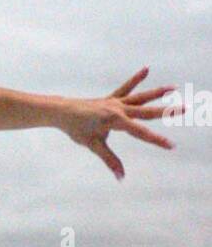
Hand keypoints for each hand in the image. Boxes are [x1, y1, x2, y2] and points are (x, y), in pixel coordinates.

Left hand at [59, 67, 180, 179]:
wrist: (62, 111)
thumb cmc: (77, 129)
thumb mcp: (94, 145)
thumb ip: (110, 160)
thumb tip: (121, 177)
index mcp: (116, 120)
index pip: (141, 133)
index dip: (157, 140)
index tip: (171, 146)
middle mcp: (118, 109)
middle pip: (147, 111)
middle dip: (166, 111)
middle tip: (184, 109)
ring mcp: (115, 102)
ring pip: (140, 97)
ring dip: (157, 92)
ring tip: (173, 87)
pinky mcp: (111, 99)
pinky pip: (126, 88)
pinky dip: (136, 79)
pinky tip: (146, 69)